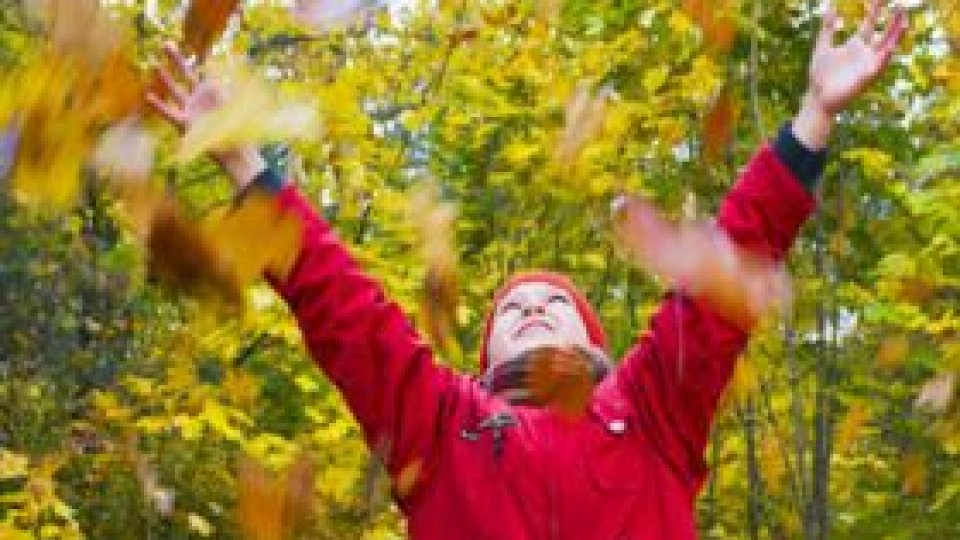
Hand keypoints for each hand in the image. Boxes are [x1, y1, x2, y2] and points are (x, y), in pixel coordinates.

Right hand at [146, 42, 264, 191]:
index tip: (191, 43)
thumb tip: (247, 67)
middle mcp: (200, 98)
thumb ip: (243, 86)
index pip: (204, 70)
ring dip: (166, 80)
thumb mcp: (244, 107)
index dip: (200, 58)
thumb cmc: (241, 131)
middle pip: (186, 75)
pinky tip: (148, 96)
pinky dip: (159, 106)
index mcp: (214, 92)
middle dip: (177, 60)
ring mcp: (191, 110)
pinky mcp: (186, 124)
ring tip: (156, 67)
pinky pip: (170, 113)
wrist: (236, 153)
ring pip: (176, 91)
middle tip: (166, 44)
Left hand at [793, 1, 907, 149]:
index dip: (875, 11)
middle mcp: (865, 53)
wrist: (817, 98)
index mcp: (855, 45)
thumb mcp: (823, 47)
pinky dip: (885, 58)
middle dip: (892, 22)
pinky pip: (879, 67)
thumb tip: (831, 7)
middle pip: (883, 34)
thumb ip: (827, 29)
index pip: (869, 24)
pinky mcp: (866, 77)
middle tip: (901, 7)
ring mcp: (867, 65)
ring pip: (886, 48)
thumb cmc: (820, 75)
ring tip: (904, 24)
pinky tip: (891, 48)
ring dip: (896, 38)